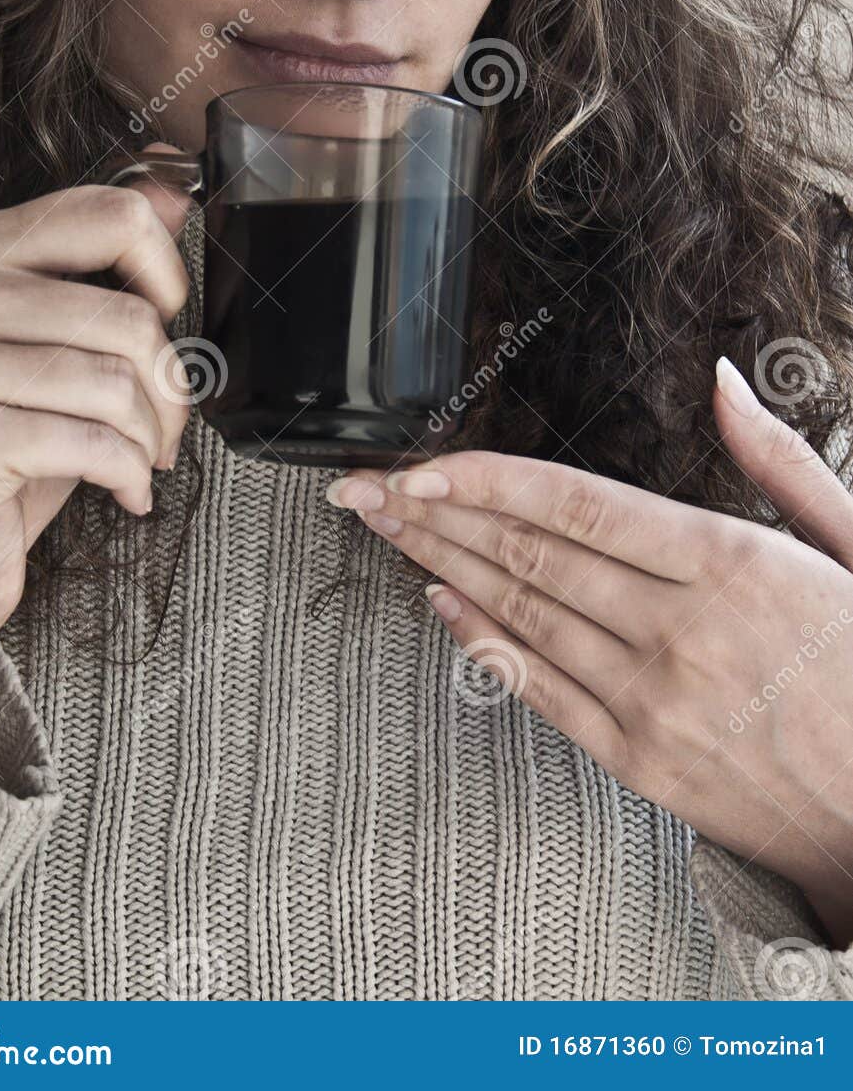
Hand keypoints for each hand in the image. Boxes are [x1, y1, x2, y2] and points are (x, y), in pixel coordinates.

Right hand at [0, 143, 193, 734]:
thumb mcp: (48, 346)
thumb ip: (97, 267)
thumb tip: (169, 193)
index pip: (107, 213)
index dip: (165, 272)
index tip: (167, 322)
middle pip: (128, 314)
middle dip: (170, 387)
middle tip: (162, 428)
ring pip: (118, 381)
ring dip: (153, 437)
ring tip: (140, 460)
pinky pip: (97, 441)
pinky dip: (130, 475)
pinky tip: (124, 492)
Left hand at [332, 357, 852, 945]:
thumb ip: (779, 459)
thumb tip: (726, 382)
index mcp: (732, 564)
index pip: (577, 506)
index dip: (485, 481)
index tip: (421, 464)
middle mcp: (682, 632)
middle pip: (530, 556)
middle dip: (434, 515)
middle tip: (365, 488)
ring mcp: (656, 702)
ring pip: (524, 616)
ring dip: (443, 566)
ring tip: (385, 529)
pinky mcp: (643, 761)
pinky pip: (542, 692)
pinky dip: (484, 644)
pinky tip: (441, 605)